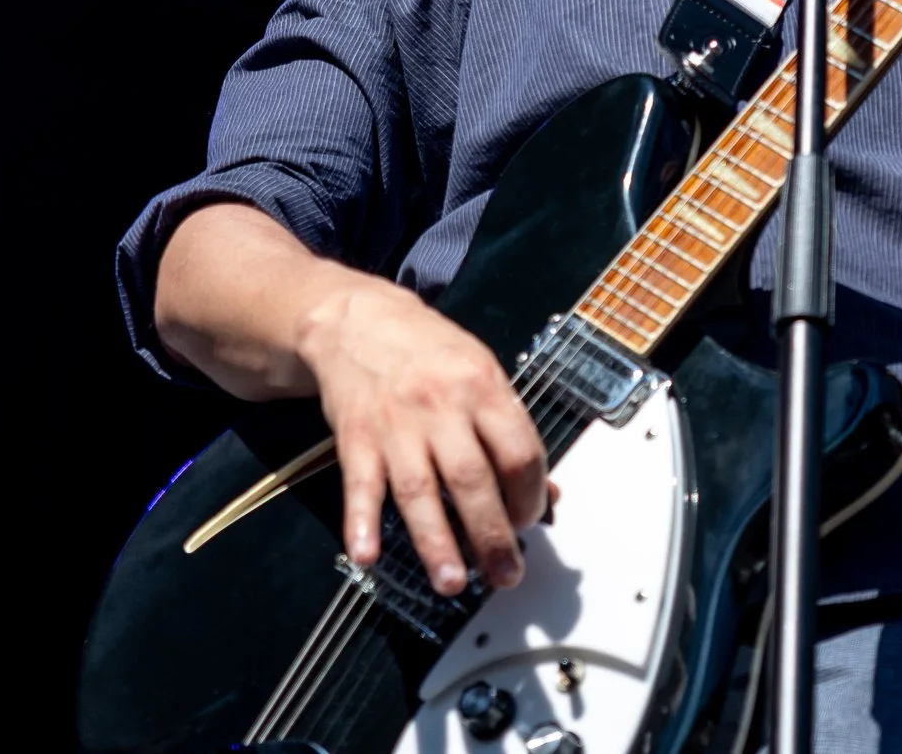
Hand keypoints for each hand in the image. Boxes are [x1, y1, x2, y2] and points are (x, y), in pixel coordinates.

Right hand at [295, 278, 548, 595]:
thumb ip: (508, 430)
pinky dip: (361, 522)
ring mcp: (396, 424)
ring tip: (453, 583)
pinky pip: (361, 484)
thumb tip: (545, 493)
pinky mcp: (356, 437)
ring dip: (437, 542)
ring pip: (420, 490)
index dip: (529, 495)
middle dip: (492, 536)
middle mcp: (440, 406)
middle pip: (472, 479)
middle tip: (505, 575)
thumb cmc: (427, 350)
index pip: (518, 451)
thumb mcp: (480, 372)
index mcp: (481, 387)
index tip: (528, 523)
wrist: (355, 320)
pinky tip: (367, 555)